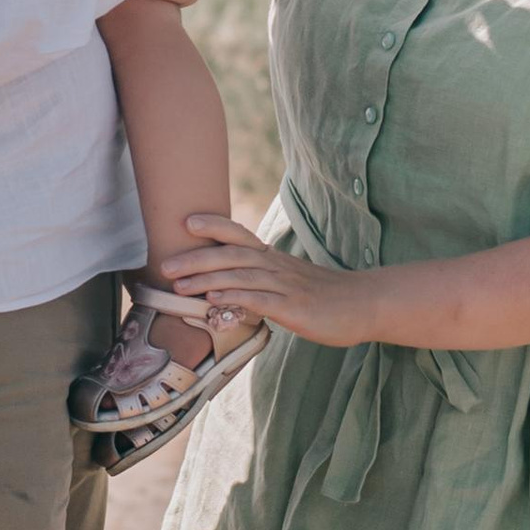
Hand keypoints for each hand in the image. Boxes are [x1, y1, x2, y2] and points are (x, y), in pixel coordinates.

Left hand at [159, 213, 380, 349]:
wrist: (364, 305)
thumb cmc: (324, 296)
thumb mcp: (289, 281)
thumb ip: (260, 280)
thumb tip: (227, 286)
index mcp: (274, 258)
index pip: (240, 235)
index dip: (214, 225)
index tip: (186, 222)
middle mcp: (276, 266)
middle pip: (231, 254)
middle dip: (196, 259)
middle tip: (165, 266)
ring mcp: (285, 286)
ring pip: (240, 276)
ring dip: (206, 279)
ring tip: (178, 287)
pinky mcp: (293, 307)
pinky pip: (259, 300)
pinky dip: (234, 298)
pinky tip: (213, 301)